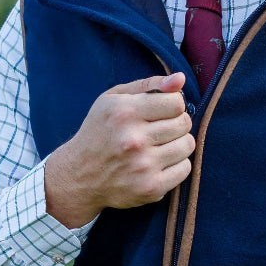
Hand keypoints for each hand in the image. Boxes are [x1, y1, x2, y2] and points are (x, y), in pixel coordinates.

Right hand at [44, 73, 193, 227]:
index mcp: (124, 112)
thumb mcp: (113, 99)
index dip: (173, 104)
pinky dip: (177, 164)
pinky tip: (160, 162)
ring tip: (161, 144)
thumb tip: (180, 78)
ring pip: (187, 145)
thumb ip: (148, 85)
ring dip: (178, 143)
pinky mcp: (150, 187)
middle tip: (161, 128)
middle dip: (177, 122)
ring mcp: (143, 166)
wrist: (79, 175)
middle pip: (183, 123)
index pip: (176, 103)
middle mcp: (133, 139)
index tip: (163, 110)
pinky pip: (185, 168)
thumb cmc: (99, 131)